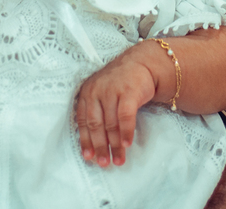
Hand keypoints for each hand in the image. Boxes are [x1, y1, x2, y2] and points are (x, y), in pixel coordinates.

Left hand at [75, 44, 158, 166]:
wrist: (142, 63)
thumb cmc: (120, 83)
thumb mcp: (102, 93)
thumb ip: (97, 112)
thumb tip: (95, 144)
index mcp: (87, 92)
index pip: (82, 121)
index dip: (85, 141)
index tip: (89, 157)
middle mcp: (96, 90)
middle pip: (96, 124)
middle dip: (100, 146)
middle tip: (104, 163)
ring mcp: (112, 90)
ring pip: (111, 123)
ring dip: (115, 145)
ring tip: (119, 160)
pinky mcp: (128, 91)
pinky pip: (125, 116)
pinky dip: (126, 132)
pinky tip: (127, 144)